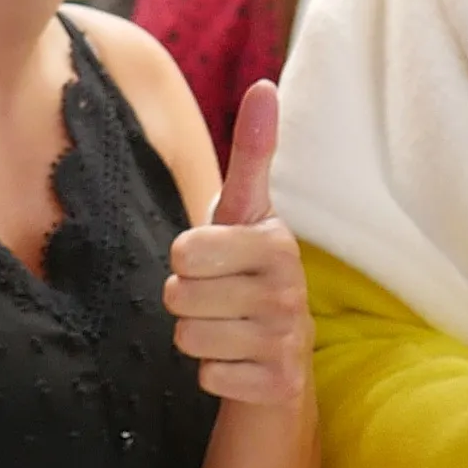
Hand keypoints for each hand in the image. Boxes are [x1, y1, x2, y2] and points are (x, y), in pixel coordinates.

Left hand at [168, 81, 312, 406]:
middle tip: (217, 299)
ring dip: (197, 337)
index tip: (217, 258)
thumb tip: (264, 83)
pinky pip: (206, 376)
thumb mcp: (247, 213)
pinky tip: (238, 363)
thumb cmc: (248, 273)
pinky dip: (212, 374)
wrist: (280, 359)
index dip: (186, 258)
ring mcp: (288, 338)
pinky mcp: (278, 383)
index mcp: (276, 240)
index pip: (185, 249)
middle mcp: (290, 288)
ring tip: (228, 330)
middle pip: (177, 294)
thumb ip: (251, 152)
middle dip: (185, 300)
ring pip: (187, 336)